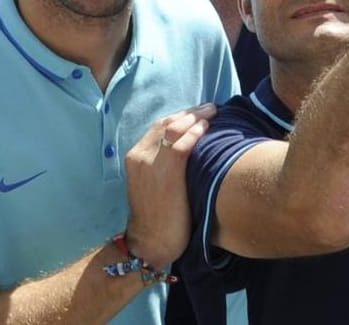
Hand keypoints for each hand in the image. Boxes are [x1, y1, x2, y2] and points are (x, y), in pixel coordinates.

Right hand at [125, 103, 218, 267]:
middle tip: (209, 107)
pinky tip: (208, 129)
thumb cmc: (158, 215)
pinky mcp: (165, 172)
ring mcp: (151, 162)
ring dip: (196, 117)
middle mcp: (140, 155)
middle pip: (167, 122)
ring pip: (175, 128)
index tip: (198, 112)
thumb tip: (187, 147)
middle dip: (190, 112)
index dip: (180, 116)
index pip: (159, 126)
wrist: (151, 240)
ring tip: (213, 112)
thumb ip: (163, 163)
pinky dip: (196, 133)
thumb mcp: (153, 182)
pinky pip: (182, 144)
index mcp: (135, 156)